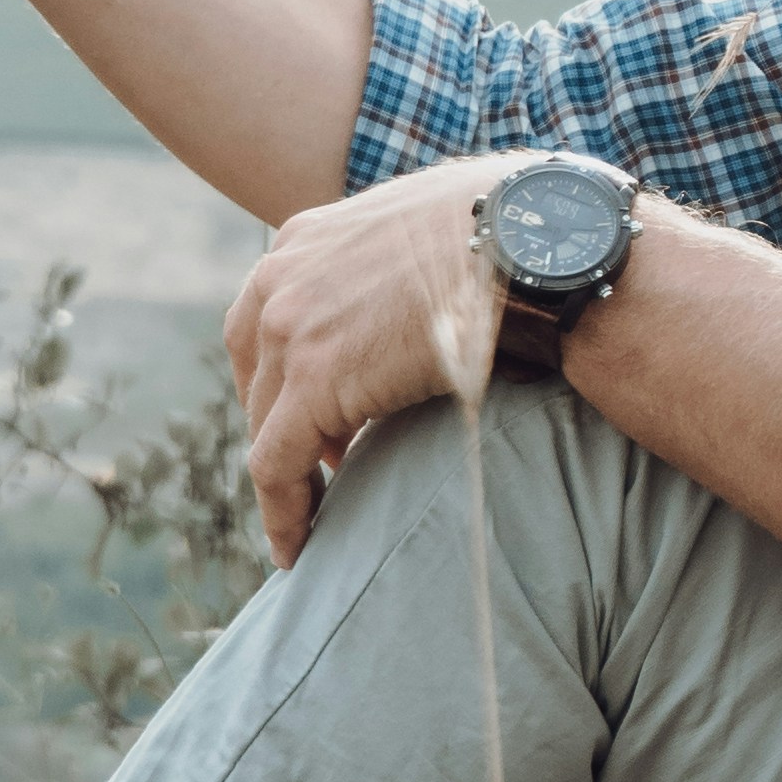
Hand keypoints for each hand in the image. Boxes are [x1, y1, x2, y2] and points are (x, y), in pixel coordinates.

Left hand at [224, 165, 507, 564]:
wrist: (524, 238)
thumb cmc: (502, 231)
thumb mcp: (423, 232)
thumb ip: (392, 270)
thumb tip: (414, 304)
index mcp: (302, 240)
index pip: (265, 319)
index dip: (281, 376)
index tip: (307, 418)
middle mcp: (280, 278)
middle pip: (257, 374)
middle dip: (282, 424)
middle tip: (319, 470)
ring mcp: (291, 328)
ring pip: (264, 426)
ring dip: (285, 475)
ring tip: (312, 518)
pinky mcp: (316, 382)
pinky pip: (277, 465)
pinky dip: (283, 512)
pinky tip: (296, 549)